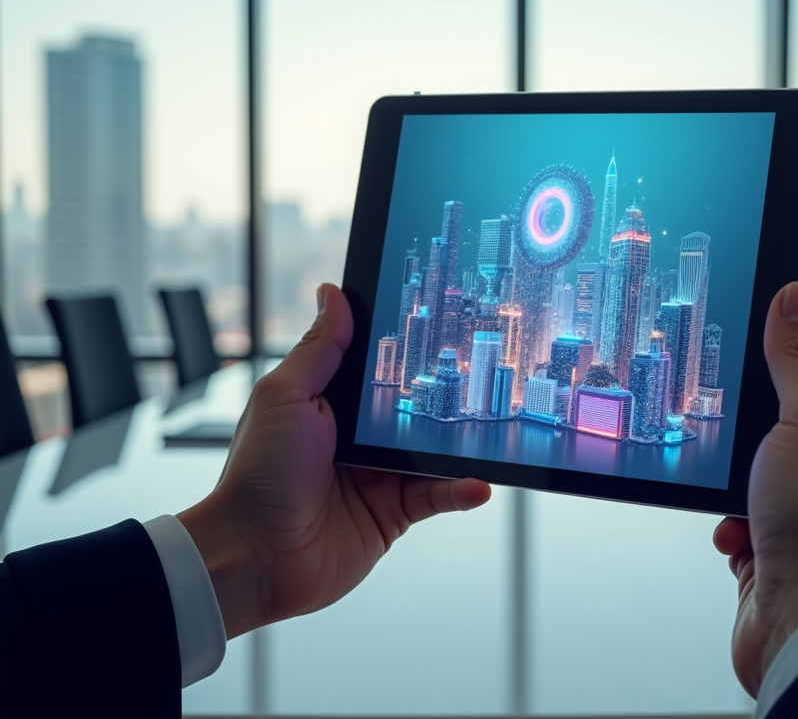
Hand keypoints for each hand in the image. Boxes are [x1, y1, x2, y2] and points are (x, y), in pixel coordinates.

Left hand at [178, 283, 490, 638]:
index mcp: (331, 404)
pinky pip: (436, 496)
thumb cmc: (257, 474)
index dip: (404, 347)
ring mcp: (377, 476)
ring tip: (490, 428)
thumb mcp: (287, 396)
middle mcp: (357, 438)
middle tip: (481, 372)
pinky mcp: (393, 514)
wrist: (254, 556)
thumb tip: (333, 294)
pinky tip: (477, 483)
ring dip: (460, 443)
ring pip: (432, 451)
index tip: (440, 322)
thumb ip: (319, 349)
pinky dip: (460, 490)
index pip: (376, 367)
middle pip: (412, 407)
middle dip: (444, 394)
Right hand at [713, 281, 797, 695]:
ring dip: (728, 475)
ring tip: (732, 481)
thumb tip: (794, 296)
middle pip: (773, 410)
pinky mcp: (768, 540)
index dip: (782, 335)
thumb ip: (796, 358)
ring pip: (744, 464)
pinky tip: (735, 530)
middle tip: (716, 400)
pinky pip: (731, 513)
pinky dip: (724, 520)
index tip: (746, 312)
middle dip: (741, 414)